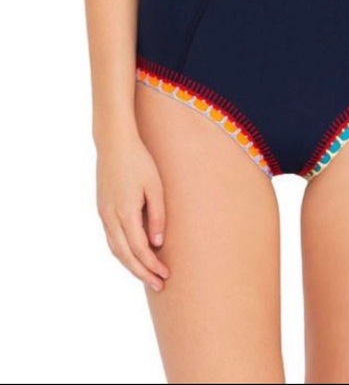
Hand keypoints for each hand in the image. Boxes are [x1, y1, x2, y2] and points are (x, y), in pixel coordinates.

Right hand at [96, 133, 168, 291]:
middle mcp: (110, 216)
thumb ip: (157, 215)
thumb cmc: (139, 161)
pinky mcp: (102, 208)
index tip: (166, 275)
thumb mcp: (155, 186)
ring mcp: (103, 213)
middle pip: (124, 255)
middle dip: (141, 272)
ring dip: (130, 265)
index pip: (139, 249)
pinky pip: (111, 238)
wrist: (114, 143)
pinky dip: (122, 251)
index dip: (152, 265)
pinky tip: (133, 255)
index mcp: (124, 212)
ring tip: (147, 275)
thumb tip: (157, 243)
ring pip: (115, 248)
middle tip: (159, 285)